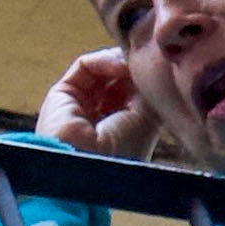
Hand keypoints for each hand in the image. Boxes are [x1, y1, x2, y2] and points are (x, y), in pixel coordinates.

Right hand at [39, 49, 163, 158]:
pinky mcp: (61, 93)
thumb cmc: (120, 152)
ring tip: (136, 61)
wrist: (84, 166)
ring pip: (103, 71)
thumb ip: (147, 88)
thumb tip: (147, 63)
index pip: (132, 96)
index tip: (162, 69)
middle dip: (135, 68)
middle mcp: (98, 119)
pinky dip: (104, 60)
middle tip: (150, 59)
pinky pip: (85, 67)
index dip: (146, 80)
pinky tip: (120, 64)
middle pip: (118, 80)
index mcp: (119, 134)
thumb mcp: (146, 119)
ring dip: (122, 62)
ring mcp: (79, 105)